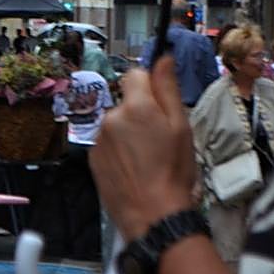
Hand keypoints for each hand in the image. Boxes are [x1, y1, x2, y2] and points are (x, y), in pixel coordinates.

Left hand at [89, 57, 196, 241]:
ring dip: (128, 133)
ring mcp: (99, 138)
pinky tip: (133, 169)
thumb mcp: (181, 127)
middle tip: (159, 139)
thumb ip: (168, 88)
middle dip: (141, 112)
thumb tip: (163, 57)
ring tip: (146, 159)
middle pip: (127, 101)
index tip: (160, 104)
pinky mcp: (92, 158)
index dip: (150, 86)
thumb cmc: (173, 172)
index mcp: (136, 106)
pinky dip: (118, 150)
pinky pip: (107, 143)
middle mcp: (111, 116)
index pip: (136, 74)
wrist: (154, 217)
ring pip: (117, 123)